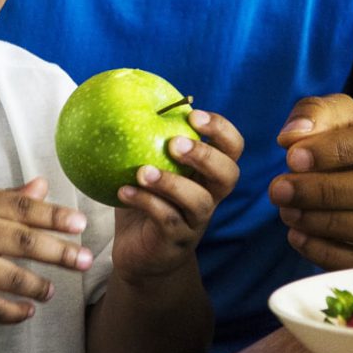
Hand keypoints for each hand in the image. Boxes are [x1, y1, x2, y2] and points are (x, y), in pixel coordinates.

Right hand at [0, 178, 92, 322]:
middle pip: (27, 243)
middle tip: (85, 260)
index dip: (56, 216)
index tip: (81, 224)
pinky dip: (16, 312)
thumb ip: (3, 198)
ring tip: (50, 290)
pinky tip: (27, 310)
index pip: (23, 208)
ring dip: (40, 286)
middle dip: (62, 252)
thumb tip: (44, 186)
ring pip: (16, 279)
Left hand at [110, 109, 244, 279]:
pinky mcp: (177, 242)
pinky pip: (167, 220)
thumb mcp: (144, 168)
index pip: (232, 148)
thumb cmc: (143, 204)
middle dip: (205, 155)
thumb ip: (142, 141)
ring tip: (141, 171)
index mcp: (207, 174)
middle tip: (174, 143)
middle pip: (228, 174)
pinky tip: (122, 191)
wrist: (140, 256)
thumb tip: (120, 96)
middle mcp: (209, 197)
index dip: (221, 130)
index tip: (194, 114)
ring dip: (171, 183)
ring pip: (199, 201)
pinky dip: (145, 203)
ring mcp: (195, 222)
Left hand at [266, 94, 352, 268]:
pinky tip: (299, 239)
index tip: (292, 157)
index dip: (338, 150)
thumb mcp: (341, 115)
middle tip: (280, 190)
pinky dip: (335, 254)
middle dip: (327, 192)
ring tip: (287, 213)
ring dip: (330, 224)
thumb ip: (315, 115)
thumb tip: (293, 135)